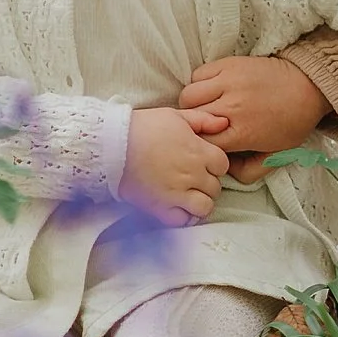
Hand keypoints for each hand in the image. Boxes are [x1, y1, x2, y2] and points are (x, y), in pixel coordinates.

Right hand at [119, 103, 229, 222]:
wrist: (112, 145)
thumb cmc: (143, 127)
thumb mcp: (176, 115)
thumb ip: (204, 120)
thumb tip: (225, 123)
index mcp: (198, 152)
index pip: (223, 165)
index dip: (214, 164)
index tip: (204, 162)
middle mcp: (192, 174)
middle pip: (215, 187)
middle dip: (208, 183)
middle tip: (194, 178)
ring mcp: (177, 194)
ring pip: (205, 207)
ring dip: (200, 202)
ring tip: (189, 195)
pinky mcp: (160, 208)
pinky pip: (183, 221)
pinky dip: (184, 216)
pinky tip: (178, 206)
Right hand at [178, 56, 330, 184]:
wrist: (308, 85)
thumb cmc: (292, 122)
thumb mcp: (275, 155)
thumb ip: (248, 172)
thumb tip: (224, 172)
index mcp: (242, 132)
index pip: (202, 144)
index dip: (200, 147)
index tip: (206, 144)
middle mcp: (232, 107)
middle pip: (190, 120)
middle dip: (194, 127)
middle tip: (204, 127)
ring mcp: (228, 82)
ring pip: (189, 96)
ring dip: (192, 105)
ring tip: (205, 108)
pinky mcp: (228, 64)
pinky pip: (197, 75)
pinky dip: (198, 84)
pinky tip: (211, 91)